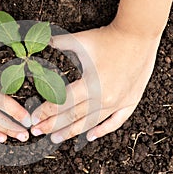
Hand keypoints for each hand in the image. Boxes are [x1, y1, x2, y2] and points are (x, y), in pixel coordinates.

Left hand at [30, 24, 160, 142]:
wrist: (138, 35)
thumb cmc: (108, 38)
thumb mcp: (80, 40)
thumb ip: (58, 43)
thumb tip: (41, 42)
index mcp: (90, 83)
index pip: (62, 103)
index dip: (46, 112)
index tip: (34, 120)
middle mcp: (104, 97)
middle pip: (73, 116)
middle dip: (52, 125)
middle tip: (37, 132)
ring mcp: (118, 102)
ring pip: (91, 123)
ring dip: (71, 132)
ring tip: (55, 138)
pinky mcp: (129, 102)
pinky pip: (115, 122)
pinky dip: (102, 130)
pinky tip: (90, 137)